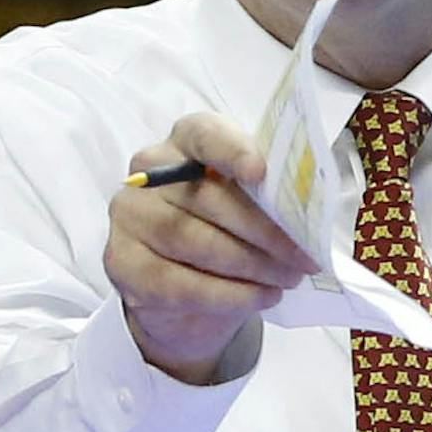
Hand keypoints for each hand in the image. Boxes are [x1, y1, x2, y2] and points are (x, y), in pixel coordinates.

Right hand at [104, 113, 312, 385]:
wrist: (184, 293)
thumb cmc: (226, 233)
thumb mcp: (249, 206)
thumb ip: (267, 195)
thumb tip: (308, 210)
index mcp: (184, 143)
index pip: (203, 134)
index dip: (231, 151)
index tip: (260, 173)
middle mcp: (149, 172)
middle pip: (207, 198)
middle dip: (264, 231)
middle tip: (305, 256)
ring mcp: (129, 217)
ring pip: (193, 241)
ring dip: (250, 265)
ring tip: (288, 278)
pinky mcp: (122, 263)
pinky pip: (180, 283)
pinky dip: (228, 294)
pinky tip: (262, 297)